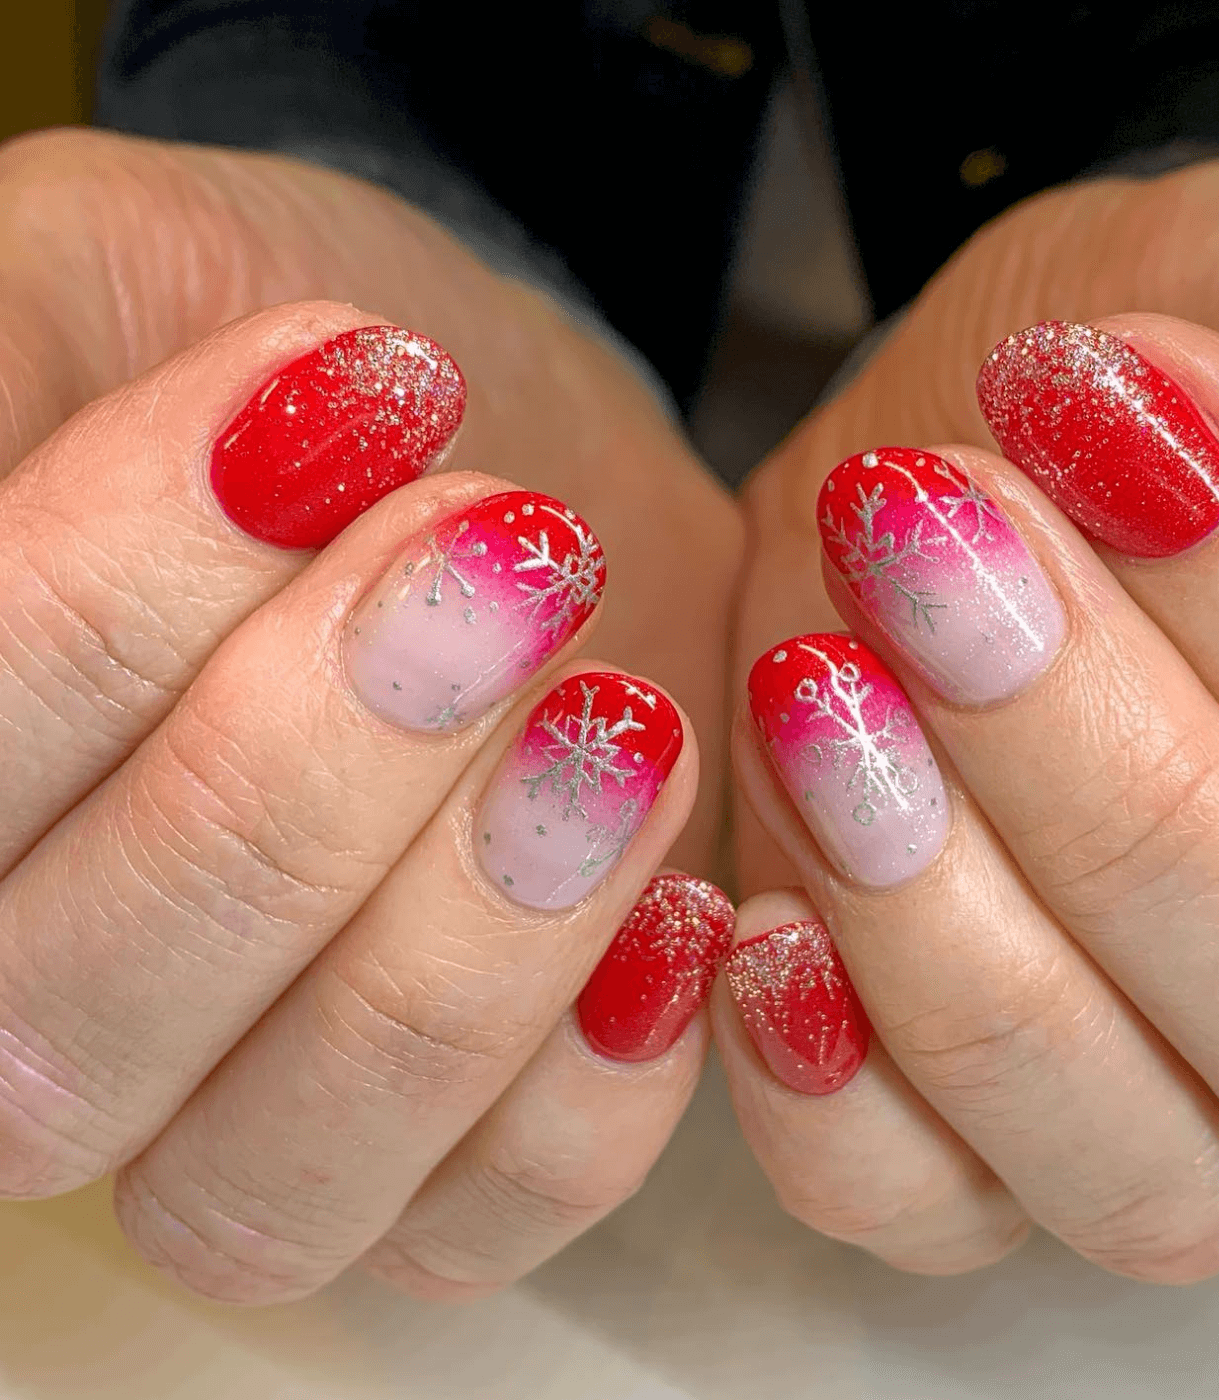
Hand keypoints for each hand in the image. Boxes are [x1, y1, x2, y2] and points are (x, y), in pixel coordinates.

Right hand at [0, 128, 739, 1301]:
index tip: (337, 401)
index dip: (119, 597)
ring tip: (616, 721)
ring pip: (280, 1172)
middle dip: (304, 771)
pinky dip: (597, 1079)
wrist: (511, 459)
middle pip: (72, 1023)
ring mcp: (239, 1119)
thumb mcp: (103, 281)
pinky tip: (684, 900)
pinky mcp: (445, 1155)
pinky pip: (487, 1221)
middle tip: (502, 553)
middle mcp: (35, 1022)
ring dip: (464, 938)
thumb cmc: (304, 370)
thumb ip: (3, 379)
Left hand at [717, 158, 1218, 1281]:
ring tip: (822, 688)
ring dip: (949, 918)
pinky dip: (827, 1095)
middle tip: (929, 543)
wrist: (919, 487)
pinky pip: (909, 1209)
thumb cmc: (1082, 402)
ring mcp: (1163, 1113)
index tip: (1102, 410)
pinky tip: (752, 920)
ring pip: (1126, 1157)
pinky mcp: (954, 1145)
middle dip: (1111, 771)